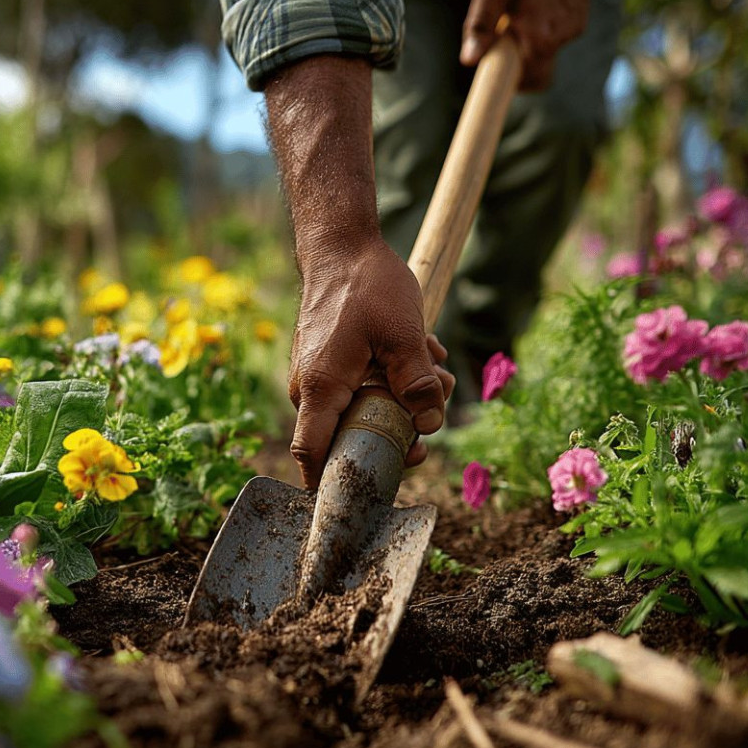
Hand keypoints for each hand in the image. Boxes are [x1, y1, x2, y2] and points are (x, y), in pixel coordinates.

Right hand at [289, 238, 455, 488]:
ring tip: (434, 364)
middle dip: (401, 427)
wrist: (341, 245)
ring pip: (367, 410)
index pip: (313, 454)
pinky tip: (420, 349)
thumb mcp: (404, 332)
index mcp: (321, 388)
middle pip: (353, 437)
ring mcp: (320, 378)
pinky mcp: (333, 366)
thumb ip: (417, 382)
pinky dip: (396, 377)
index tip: (361, 502)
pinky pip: (366, 388)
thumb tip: (429, 424)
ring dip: (406, 396)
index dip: (331, 486)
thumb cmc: (366, 284)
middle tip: (435, 405)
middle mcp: (312, 390)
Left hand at [459, 0, 592, 89]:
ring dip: (529, 35)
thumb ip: (482, 22)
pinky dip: (542, 22)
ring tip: (517, 4)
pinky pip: (558, 28)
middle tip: (502, 31)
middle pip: (538, 67)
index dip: (513, 84)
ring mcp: (576, 22)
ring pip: (546, 45)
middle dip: (518, 57)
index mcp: (541, 35)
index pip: (532, 82)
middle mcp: (563, 35)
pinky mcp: (581, 10)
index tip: (498, 74)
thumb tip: (469, 60)